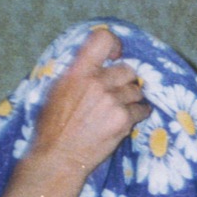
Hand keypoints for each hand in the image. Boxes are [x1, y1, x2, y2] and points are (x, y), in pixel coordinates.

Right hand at [26, 28, 151, 179]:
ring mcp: (112, 100)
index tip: (117, 55)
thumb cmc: (53, 127)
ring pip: (136, 91)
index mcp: (77, 72)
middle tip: (118, 94)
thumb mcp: (56, 91)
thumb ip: (77, 75)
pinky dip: (138, 115)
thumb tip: (94, 64)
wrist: (59, 156)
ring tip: (119, 111)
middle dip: (125, 82)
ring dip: (132, 100)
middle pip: (128, 70)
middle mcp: (96, 82)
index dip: (114, 43)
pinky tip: (126, 121)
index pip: (101, 39)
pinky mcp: (123, 119)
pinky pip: (142, 110)